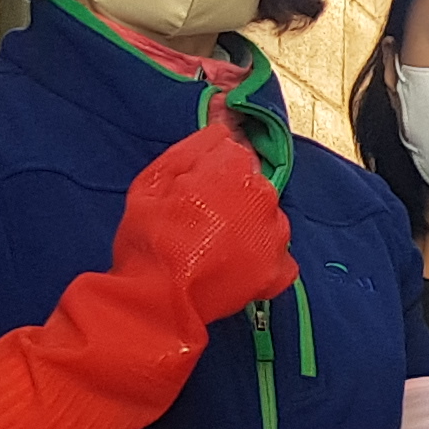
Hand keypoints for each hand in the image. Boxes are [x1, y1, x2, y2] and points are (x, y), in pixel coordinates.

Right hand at [116, 115, 299, 320]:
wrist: (157, 297)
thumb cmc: (149, 235)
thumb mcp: (154, 180)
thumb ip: (192, 150)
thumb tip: (220, 131)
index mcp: (234, 169)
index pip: (234, 156)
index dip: (212, 172)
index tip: (194, 189)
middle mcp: (264, 196)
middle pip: (252, 188)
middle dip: (231, 198)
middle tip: (199, 221)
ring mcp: (275, 235)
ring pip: (266, 220)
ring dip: (248, 227)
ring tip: (214, 246)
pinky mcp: (279, 270)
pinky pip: (277, 256)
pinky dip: (261, 259)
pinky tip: (235, 265)